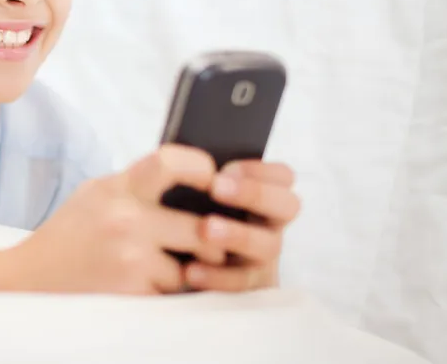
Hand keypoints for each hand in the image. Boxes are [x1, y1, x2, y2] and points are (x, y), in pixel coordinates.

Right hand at [9, 144, 225, 294]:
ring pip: (192, 265)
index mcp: (117, 187)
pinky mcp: (131, 289)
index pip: (169, 162)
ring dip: (187, 271)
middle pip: (201, 226)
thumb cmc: (70, 233)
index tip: (213, 181)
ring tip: (165, 266)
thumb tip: (192, 179)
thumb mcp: (96, 194)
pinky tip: (144, 284)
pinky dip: (166, 291)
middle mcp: (125, 217)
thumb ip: (137, 185)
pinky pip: (173, 291)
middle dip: (211, 240)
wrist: (30, 275)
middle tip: (208, 243)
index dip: (201, 168)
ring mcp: (130, 255)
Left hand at [184, 160, 300, 291]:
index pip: (282, 176)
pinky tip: (190, 270)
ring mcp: (261, 258)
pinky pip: (243, 285)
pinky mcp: (248, 289)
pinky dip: (217, 276)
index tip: (226, 167)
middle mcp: (268, 225)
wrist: (158, 270)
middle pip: (287, 206)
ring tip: (205, 228)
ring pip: (268, 246)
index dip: (261, 170)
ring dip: (238, 234)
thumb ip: (193, 176)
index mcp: (258, 197)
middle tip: (217, 187)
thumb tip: (177, 156)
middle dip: (254, 193)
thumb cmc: (177, 220)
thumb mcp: (185, 195)